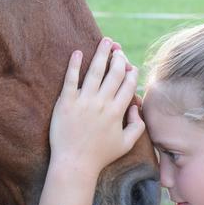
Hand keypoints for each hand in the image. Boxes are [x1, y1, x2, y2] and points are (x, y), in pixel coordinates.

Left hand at [48, 37, 144, 176]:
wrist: (75, 163)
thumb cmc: (100, 156)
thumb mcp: (126, 143)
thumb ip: (137, 125)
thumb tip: (136, 106)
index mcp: (117, 111)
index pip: (128, 84)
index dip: (131, 72)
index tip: (130, 65)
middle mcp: (102, 103)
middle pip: (114, 73)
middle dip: (118, 58)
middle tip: (117, 50)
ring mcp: (84, 101)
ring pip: (95, 71)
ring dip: (101, 53)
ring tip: (105, 41)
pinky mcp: (66, 102)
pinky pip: (71, 79)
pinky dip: (74, 64)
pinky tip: (77, 52)